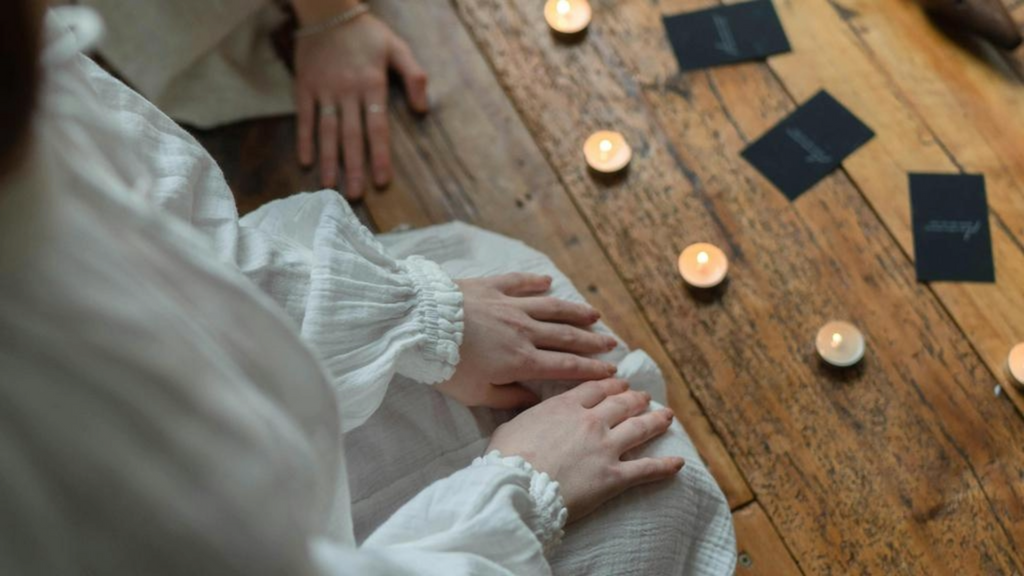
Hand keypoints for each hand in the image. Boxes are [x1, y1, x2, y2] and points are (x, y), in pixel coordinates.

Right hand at [294, 12, 427, 196]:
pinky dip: (304, 139)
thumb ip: (414, 78)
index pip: (377, 127)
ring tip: (329, 186)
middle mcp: (347, 91)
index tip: (382, 181)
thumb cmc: (366, 33)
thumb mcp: (398, 48)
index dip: (380, 156)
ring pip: (326, 131)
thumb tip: (424, 110)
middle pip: (352, 136)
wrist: (327, 9)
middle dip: (354, 167)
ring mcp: (324, 90)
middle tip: (355, 196)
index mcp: (372, 85)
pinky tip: (305, 161)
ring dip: (328, 160)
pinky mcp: (304, 87)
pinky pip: (303, 117)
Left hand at [437, 273, 619, 409]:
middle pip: (566, 336)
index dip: (591, 369)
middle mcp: (523, 331)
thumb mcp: (474, 395)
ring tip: (593, 314)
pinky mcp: (491, 287)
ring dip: (574, 311)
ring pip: (551, 308)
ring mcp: (509, 306)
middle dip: (592, 341)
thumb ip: (506, 398)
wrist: (420, 325)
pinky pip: (519, 283)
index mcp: (521, 361)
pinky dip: (535, 282)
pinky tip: (548, 281)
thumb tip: (533, 398)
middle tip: (612, 343)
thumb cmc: (444, 366)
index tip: (610, 370)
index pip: (565, 366)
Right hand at [488, 379, 683, 520]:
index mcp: (565, 406)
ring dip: (656, 420)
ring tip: (667, 416)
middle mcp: (590, 421)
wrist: (517, 487)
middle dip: (635, 398)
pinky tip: (679, 463)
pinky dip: (665, 466)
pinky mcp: (614, 477)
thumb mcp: (510, 425)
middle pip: (621, 403)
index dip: (610, 385)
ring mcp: (606, 448)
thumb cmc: (506, 459)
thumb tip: (527, 412)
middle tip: (644, 396)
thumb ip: (526, 415)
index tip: (619, 383)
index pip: (595, 389)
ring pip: (639, 428)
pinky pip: (647, 469)